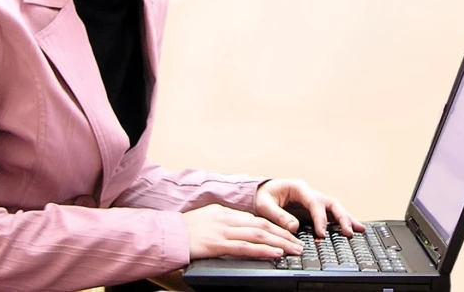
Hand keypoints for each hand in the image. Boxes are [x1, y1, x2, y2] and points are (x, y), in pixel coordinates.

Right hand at [182, 203, 303, 259]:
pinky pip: (245, 247)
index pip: (256, 218)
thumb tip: (241, 231)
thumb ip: (223, 223)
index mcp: (224, 211)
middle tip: (299, 243)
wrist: (164, 235)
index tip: (288, 234)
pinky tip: (275, 253)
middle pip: (262, 225)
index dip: (275, 227)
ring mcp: (222, 230)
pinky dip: (263, 250)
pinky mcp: (217, 244)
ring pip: (258, 235)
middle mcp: (226, 218)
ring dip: (280, 242)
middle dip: (284, 234)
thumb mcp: (206, 220)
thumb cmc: (182, 231)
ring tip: (294, 250)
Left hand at [254, 178, 365, 237]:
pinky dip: (340, 222)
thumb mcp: (264, 205)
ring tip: (359, 230)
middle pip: (330, 203)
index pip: (314, 202)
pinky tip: (351, 229)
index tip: (322, 233)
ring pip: (334, 208)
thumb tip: (294, 227)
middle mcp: (309, 193)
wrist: (260, 192)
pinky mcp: (313, 210)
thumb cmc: (262, 196)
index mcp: (298, 188)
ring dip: (346, 219)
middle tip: (349, 231)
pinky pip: (330, 215)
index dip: (320, 218)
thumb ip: (278, 215)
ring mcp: (313, 200)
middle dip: (341, 217)